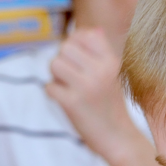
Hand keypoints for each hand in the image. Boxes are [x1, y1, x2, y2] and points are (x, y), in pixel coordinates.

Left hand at [42, 27, 131, 150]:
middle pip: (65, 47)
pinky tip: (65, 100)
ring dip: (56, 75)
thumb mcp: (113, 74)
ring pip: (55, 64)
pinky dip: (53, 92)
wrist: (116, 136)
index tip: (77, 57)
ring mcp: (86, 87)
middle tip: (70, 75)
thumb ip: (101, 51)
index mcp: (111, 61)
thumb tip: (93, 29)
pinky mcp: (72, 103)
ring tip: (67, 86)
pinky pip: (49, 86)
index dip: (75, 42)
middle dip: (63, 59)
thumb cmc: (111, 103)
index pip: (85, 34)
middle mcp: (100, 71)